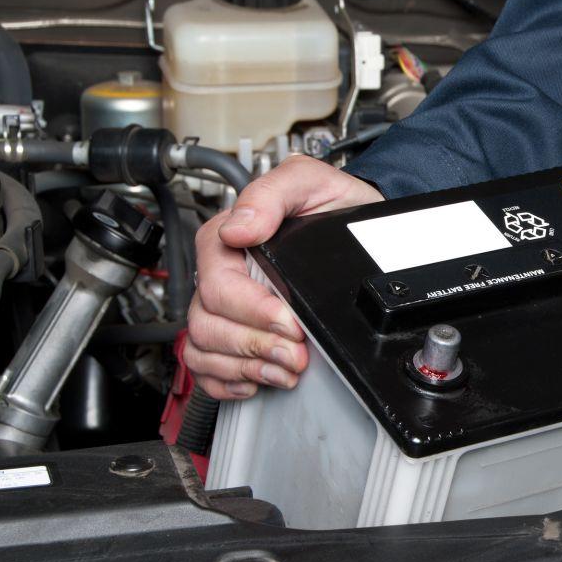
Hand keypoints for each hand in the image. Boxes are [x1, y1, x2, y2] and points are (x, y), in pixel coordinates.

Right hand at [185, 156, 383, 399]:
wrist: (358, 224)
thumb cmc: (333, 203)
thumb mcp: (310, 181)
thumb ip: (272, 193)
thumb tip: (240, 227)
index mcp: (227, 238)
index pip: (217, 285)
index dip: (253, 311)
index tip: (289, 322)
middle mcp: (222, 274)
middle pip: (208, 323)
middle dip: (254, 345)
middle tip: (295, 353)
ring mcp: (226, 306)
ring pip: (203, 348)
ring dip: (246, 366)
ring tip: (285, 368)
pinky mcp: (236, 330)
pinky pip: (207, 367)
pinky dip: (228, 380)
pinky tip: (258, 378)